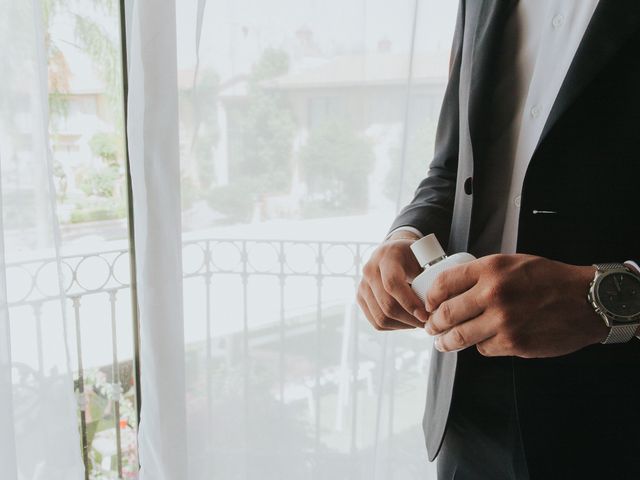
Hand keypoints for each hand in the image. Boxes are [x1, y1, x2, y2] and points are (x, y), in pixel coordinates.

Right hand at [357, 231, 429, 329]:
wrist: (393, 252)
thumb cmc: (414, 256)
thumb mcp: (424, 257)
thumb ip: (431, 277)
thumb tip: (440, 305)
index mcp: (387, 256)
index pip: (392, 284)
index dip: (409, 303)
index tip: (426, 315)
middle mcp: (370, 269)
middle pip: (387, 305)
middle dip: (410, 319)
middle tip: (429, 323)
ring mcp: (362, 285)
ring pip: (381, 318)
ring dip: (403, 325)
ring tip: (419, 323)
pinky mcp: (360, 298)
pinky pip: (376, 322)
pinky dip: (394, 327)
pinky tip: (407, 322)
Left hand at [425, 254, 606, 357]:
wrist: (586, 301)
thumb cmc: (548, 279)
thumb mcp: (512, 264)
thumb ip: (482, 275)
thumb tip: (451, 291)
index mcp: (490, 269)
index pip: (444, 283)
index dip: (430, 297)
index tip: (429, 304)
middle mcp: (494, 293)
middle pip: (446, 313)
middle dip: (433, 324)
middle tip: (430, 327)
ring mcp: (503, 321)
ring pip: (460, 336)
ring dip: (446, 342)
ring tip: (442, 342)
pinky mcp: (513, 343)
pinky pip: (484, 348)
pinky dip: (481, 346)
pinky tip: (484, 340)